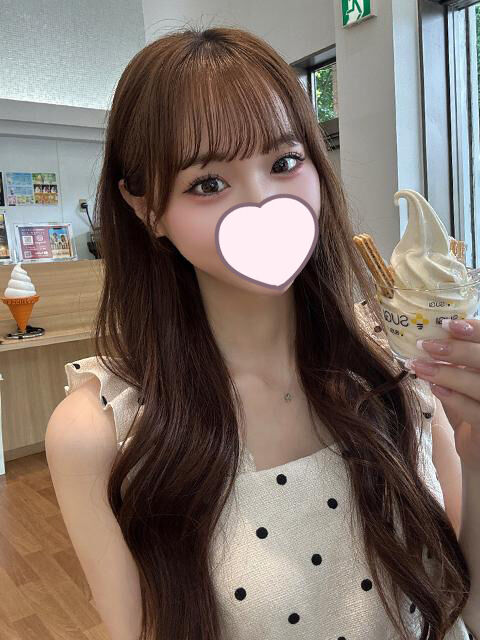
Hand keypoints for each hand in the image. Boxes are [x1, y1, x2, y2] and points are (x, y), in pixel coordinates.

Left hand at [405, 319, 479, 471]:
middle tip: (426, 345)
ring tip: (420, 366)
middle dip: (458, 350)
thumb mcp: (467, 379)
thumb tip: (429, 335)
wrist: (479, 452)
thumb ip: (457, 360)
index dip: (477, 329)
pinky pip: (477, 412)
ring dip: (448, 374)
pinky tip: (435, 388)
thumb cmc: (473, 407)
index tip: (448, 324)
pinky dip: (454, 398)